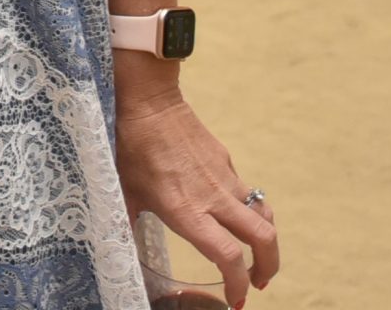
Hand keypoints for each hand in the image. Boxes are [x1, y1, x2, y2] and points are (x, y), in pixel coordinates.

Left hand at [115, 84, 278, 308]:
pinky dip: (245, 207)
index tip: (236, 299)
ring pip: (263, 214)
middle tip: (259, 281)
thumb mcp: (125, 189)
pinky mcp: (226, 160)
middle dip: (269, 267)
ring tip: (255, 251)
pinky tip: (225, 207)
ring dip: (265, 238)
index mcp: (188, 211)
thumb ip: (129, 221)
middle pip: (264, 239)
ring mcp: (224, 177)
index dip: (238, 283)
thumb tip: (121, 244)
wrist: (149, 101)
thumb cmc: (132, 146)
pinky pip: (244, 191)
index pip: (228, 257)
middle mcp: (213, 198)